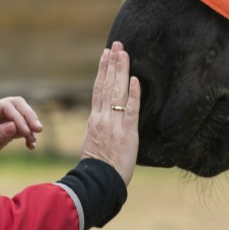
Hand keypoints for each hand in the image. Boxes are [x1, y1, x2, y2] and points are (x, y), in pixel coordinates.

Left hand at [0, 96, 43, 174]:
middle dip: (29, 116)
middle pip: (16, 105)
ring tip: (33, 141)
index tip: (26, 132)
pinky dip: (27, 134)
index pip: (5, 106)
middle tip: (38, 130)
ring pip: (21, 114)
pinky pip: (20, 127)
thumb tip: (14, 127)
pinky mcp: (3, 129)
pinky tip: (31, 145)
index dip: (18, 117)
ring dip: (29, 125)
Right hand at [79, 41, 139, 185]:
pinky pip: (131, 111)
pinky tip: (136, 80)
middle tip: (117, 44)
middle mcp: (103, 118)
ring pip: (117, 93)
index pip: (98, 88)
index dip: (103, 70)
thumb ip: (99, 127)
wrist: (98, 184)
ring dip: (121, 71)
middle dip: (113, 63)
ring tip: (124, 54)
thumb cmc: (96, 168)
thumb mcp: (92, 142)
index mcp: (94, 120)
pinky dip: (133, 95)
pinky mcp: (128, 134)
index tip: (106, 54)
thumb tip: (102, 117)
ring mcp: (115, 125)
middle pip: (107, 85)